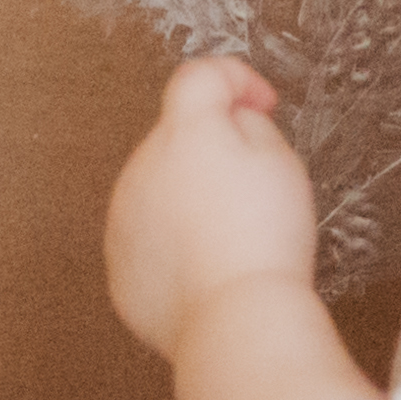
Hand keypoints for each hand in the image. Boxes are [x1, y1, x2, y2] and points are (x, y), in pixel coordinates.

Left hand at [105, 56, 318, 361]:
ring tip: (232, 236)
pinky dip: (173, 245)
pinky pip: (148, 241)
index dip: (235, 81)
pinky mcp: (121, 269)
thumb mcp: (280, 159)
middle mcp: (141, 168)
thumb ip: (249, 122)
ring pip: (158, 189)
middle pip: (176, 138)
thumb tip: (232, 121)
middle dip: (212, 149)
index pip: (198, 77)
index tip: (261, 103)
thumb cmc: (265, 241)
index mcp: (182, 132)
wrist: (236, 322)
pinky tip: (208, 268)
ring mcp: (124, 221)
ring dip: (188, 197)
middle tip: (255, 185)